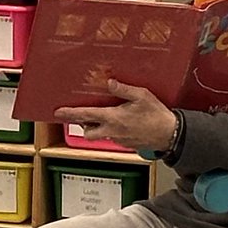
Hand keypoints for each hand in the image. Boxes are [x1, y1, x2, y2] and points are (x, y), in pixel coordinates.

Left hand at [55, 81, 177, 151]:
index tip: (58, 112)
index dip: (70, 114)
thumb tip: (109, 82)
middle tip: (87, 116)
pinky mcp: (125, 144)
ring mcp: (118, 139)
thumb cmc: (156, 114)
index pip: (85, 115)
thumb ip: (123, 89)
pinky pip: (113, 137)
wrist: (169, 134)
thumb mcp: (141, 95)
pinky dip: (112, 131)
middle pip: (88, 132)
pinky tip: (124, 123)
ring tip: (109, 117)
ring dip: (99, 128)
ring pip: (100, 135)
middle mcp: (112, 131)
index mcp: (113, 117)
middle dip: (84, 125)